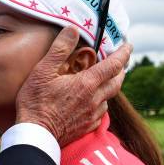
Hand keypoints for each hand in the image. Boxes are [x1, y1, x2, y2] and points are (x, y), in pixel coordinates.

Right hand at [15, 27, 131, 146]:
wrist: (35, 135)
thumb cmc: (36, 102)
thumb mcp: (43, 71)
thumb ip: (60, 49)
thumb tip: (73, 29)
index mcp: (87, 83)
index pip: (114, 64)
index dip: (123, 53)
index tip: (128, 45)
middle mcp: (95, 99)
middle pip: (117, 82)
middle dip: (121, 70)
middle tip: (119, 63)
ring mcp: (92, 115)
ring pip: (109, 98)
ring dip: (109, 88)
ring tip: (102, 82)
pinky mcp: (86, 128)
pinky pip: (100, 113)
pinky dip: (100, 104)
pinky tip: (91, 103)